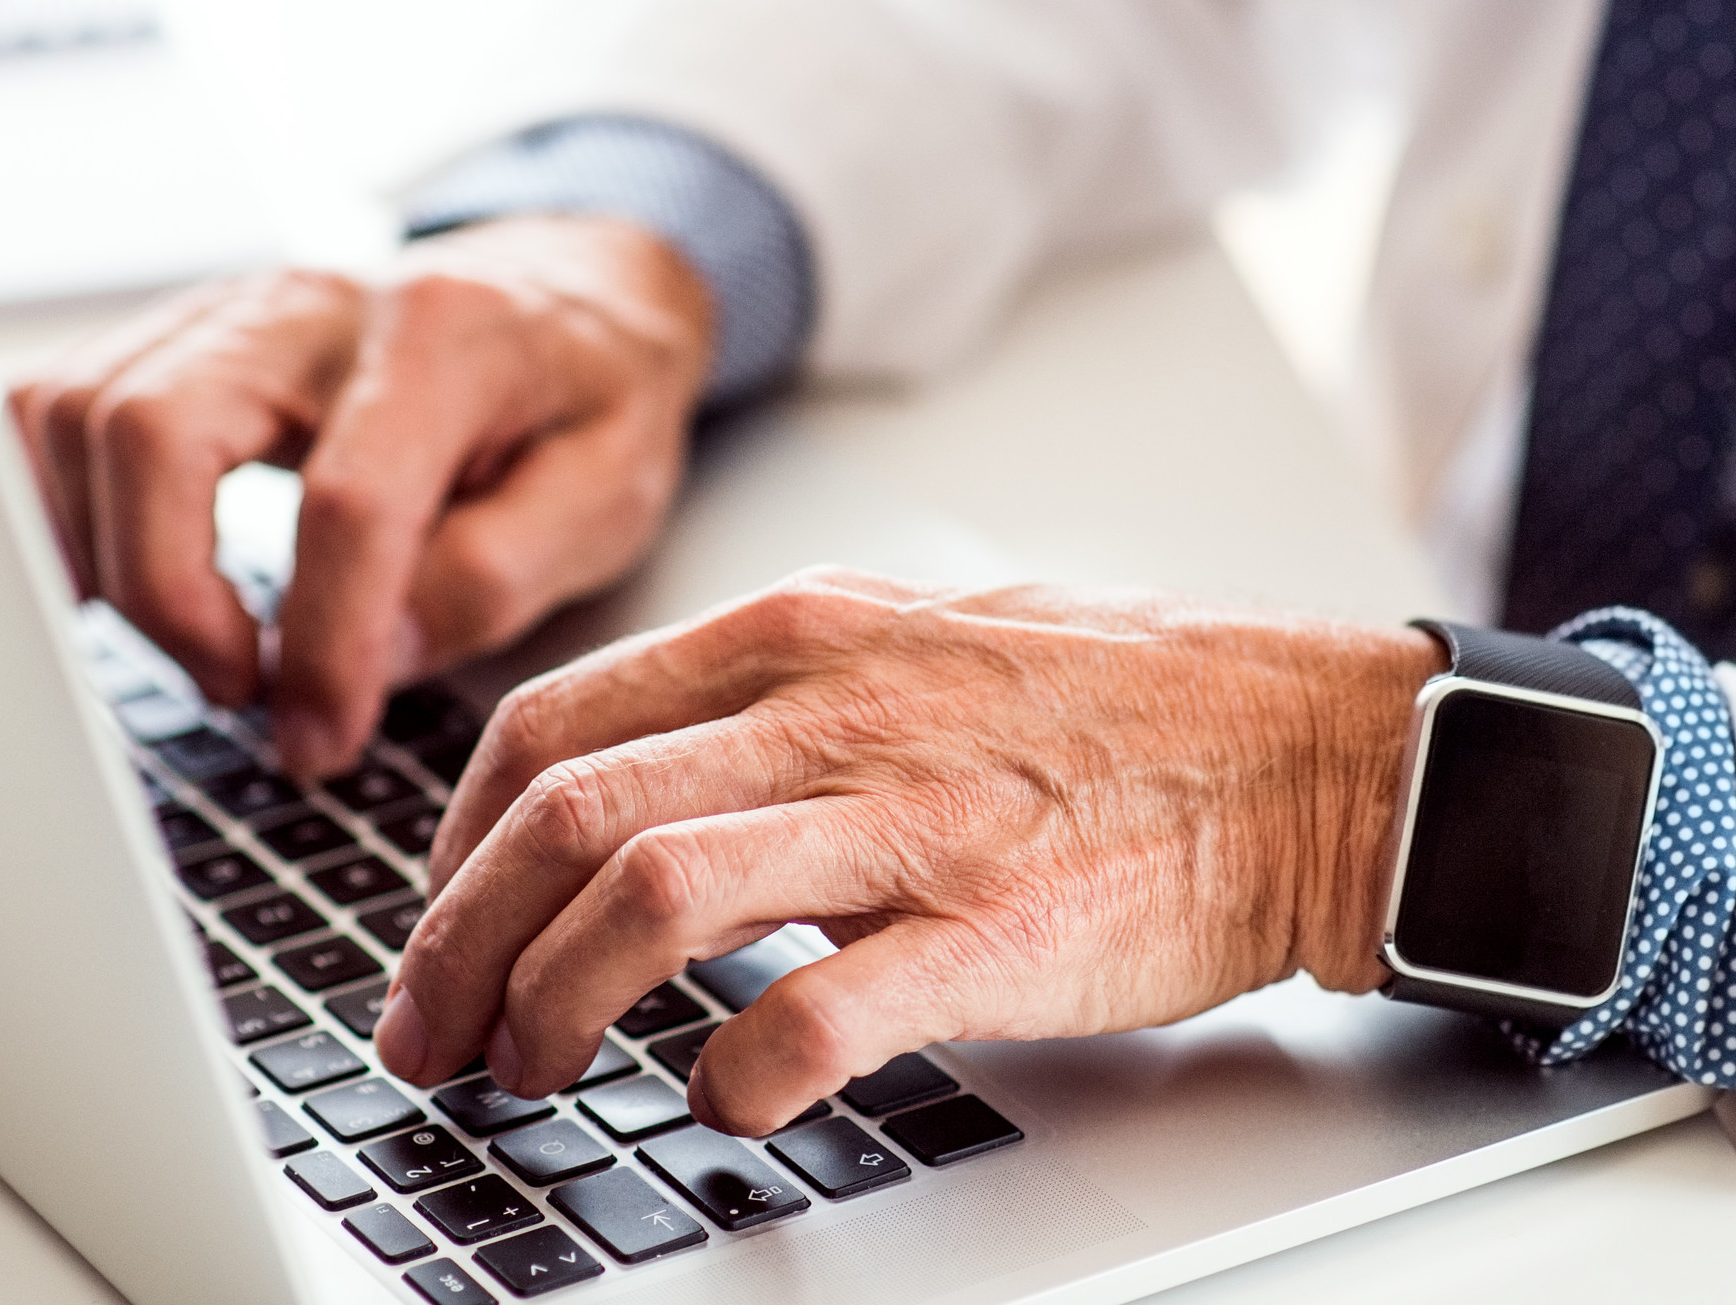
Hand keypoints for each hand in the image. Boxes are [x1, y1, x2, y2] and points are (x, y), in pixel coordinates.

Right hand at [5, 216, 713, 778]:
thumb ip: (494, 579)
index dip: (321, 645)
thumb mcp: (610, 495)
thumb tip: (366, 663)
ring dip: (104, 556)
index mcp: (445, 336)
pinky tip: (122, 589)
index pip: (344, 501)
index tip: (322, 737)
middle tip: (240, 688)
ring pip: (80, 412)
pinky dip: (60, 510)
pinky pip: (56, 407)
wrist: (576, 290)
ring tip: (199, 648)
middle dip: (168, 591)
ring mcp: (231, 309)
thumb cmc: (592, 399)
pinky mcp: (179, 337)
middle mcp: (315, 302)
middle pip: (156, 427)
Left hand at [374, 569, 1440, 1134]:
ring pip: (649, 900)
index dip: (456, 844)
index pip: (552, 726)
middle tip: (431, 1033)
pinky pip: (813, 1015)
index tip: (439, 919)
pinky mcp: (993, 934)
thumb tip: (630, 779)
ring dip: (551, 1004)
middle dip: (456, 942)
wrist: (1304, 747)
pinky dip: (731, 1074)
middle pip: (567, 817)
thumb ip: (770, 694)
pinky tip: (715, 1101)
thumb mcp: (912, 638)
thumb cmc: (1114, 705)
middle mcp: (834, 711)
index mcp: (800, 633)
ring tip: (531, 1071)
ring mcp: (911, 821)